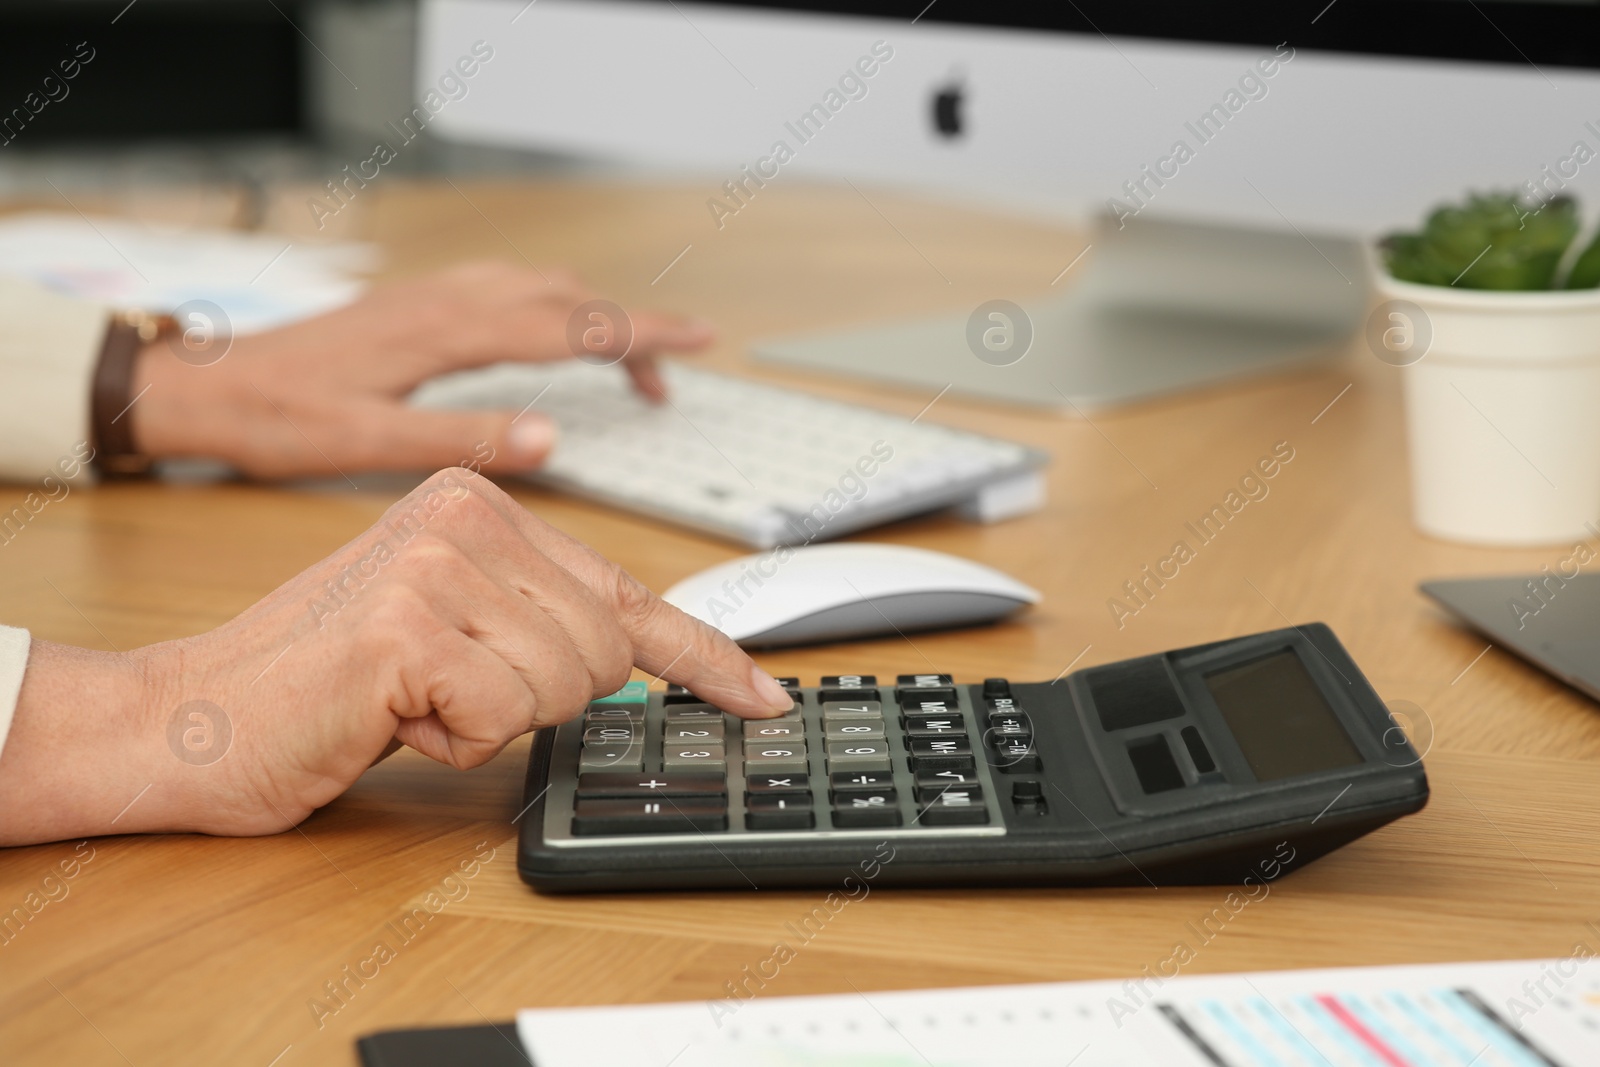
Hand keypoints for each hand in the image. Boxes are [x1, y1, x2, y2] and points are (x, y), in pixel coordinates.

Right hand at [0, 470, 791, 843]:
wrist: (191, 717)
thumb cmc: (323, 682)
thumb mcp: (450, 626)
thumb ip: (541, 620)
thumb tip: (646, 662)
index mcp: (480, 500)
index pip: (627, 590)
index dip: (703, 656)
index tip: (760, 694)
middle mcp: (463, 512)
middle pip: (606, 651)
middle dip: (540, 700)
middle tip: (447, 692)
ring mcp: (435, 563)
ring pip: (566, 687)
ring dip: (493, 723)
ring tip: (411, 698)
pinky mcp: (406, 627)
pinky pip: (505, 719)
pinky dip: (454, 744)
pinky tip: (391, 716)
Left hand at [127, 261, 713, 478]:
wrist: (206, 385)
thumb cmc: (281, 419)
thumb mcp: (370, 444)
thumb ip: (465, 439)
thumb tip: (550, 437)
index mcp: (445, 333)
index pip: (567, 325)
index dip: (640, 334)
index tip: (697, 338)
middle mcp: (444, 302)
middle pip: (565, 297)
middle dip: (633, 325)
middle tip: (683, 362)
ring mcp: (430, 296)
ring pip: (537, 286)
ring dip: (592, 315)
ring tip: (630, 359)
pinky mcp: (416, 303)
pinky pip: (506, 287)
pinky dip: (551, 305)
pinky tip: (550, 331)